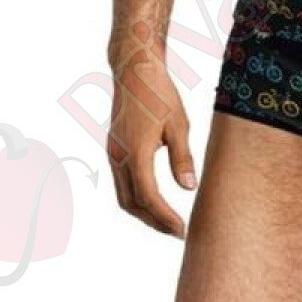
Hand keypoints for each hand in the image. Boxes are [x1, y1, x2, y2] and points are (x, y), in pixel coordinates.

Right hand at [107, 21, 197, 237]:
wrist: (134, 69)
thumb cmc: (160, 93)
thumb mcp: (179, 123)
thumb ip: (182, 157)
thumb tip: (188, 188)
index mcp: (135, 151)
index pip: (149, 197)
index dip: (165, 218)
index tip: (183, 230)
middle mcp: (118, 156)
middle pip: (132, 204)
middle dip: (154, 222)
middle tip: (178, 232)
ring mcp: (113, 153)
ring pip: (123, 196)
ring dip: (144, 213)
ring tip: (168, 221)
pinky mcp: (113, 149)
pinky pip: (121, 183)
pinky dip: (137, 198)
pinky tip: (154, 200)